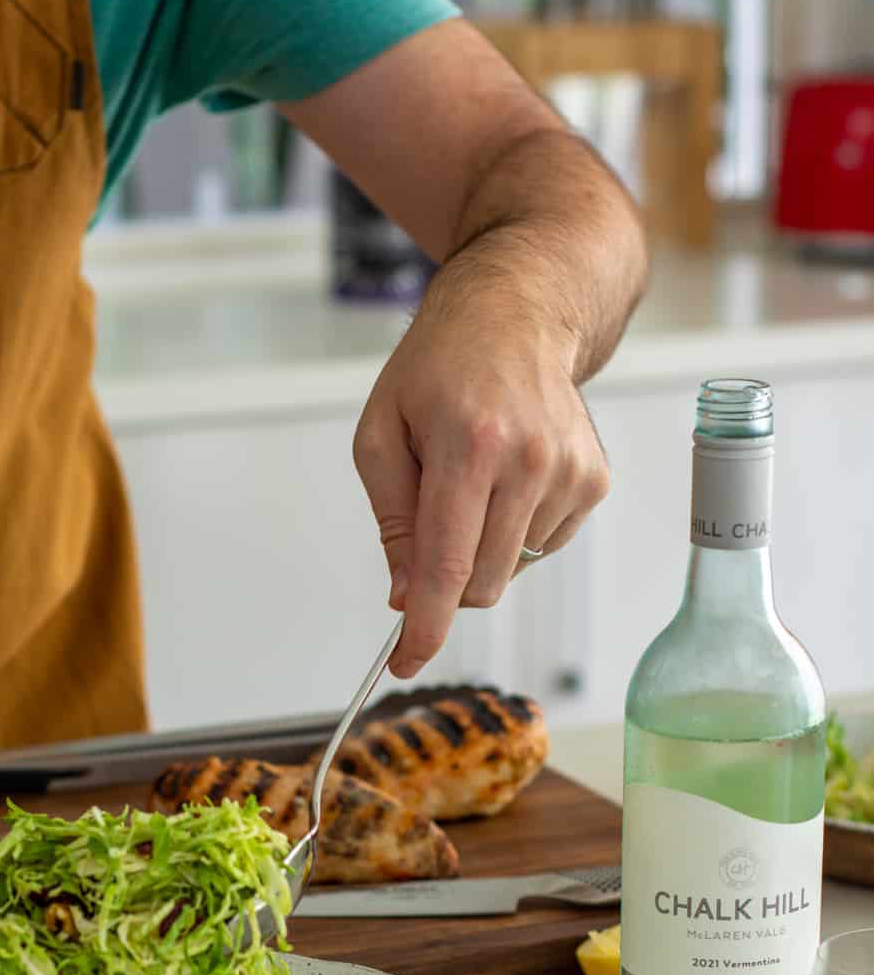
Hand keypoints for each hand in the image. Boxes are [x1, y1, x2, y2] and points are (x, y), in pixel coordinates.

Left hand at [354, 302, 609, 679]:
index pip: (446, 565)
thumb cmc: (440, 367)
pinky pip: (542, 547)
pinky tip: (508, 478)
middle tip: (430, 523)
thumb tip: (408, 597)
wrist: (517, 313)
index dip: (425, 626)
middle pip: (479, 582)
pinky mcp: (593, 480)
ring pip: (511, 570)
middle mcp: (528, 460)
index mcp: (468, 445)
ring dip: (480, 547)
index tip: (406, 661)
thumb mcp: (382, 433)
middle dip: (445, 579)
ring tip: (474, 478)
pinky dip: (514, 531)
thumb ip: (393, 520)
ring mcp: (570, 471)